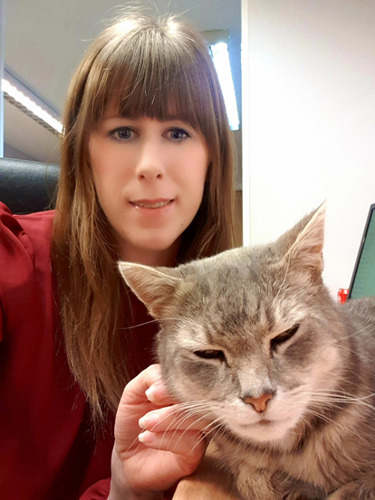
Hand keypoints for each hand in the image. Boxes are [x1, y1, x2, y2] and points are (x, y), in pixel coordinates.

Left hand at [109, 364, 206, 499]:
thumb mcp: (135, 391)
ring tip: (144, 422)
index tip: (151, 391)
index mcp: (186, 386)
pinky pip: (191, 442)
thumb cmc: (133, 419)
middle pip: (200, 394)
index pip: (193, 375)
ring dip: (168, 418)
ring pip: (199, 417)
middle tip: (149, 399)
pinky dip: (165, 438)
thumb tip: (167, 378)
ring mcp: (200, 429)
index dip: (175, 380)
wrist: (127, 456)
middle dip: (172, 396)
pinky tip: (146, 438)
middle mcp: (198, 405)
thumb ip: (151, 376)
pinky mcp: (196, 452)